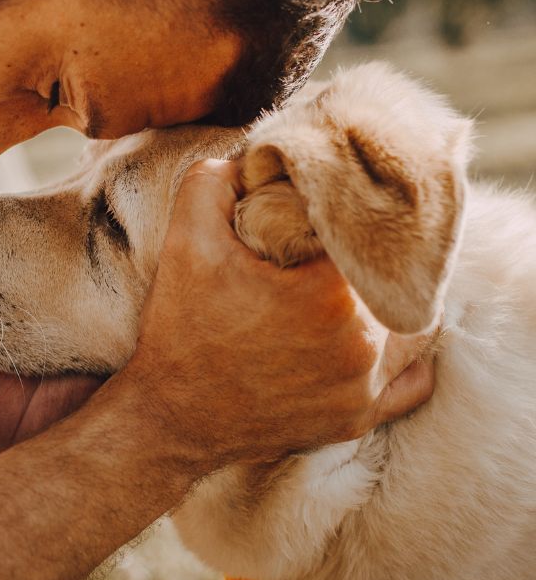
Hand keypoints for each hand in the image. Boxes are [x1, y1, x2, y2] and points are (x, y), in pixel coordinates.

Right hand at [123, 159, 435, 469]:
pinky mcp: (357, 419)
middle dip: (365, 258)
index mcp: (331, 296)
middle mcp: (363, 346)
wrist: (169, 417)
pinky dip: (400, 355)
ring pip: (411, 326)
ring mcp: (364, 389)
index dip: (344, 217)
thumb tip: (251, 159)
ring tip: (348, 286)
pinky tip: (369, 335)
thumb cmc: (181, 329)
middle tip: (329, 249)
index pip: (366, 234)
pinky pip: (411, 381)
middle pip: (392, 277)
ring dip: (387, 301)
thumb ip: (215, 180)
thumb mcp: (185, 240)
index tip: (318, 215)